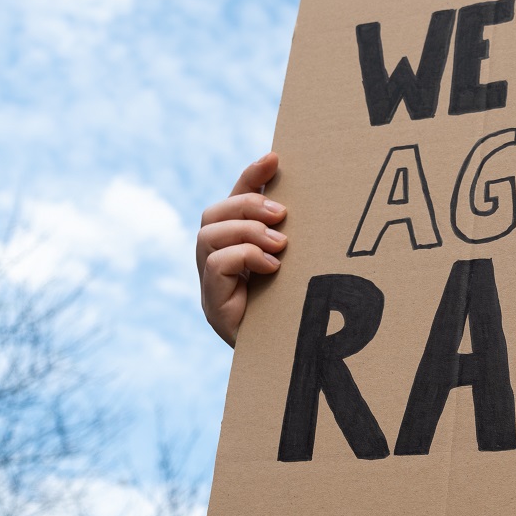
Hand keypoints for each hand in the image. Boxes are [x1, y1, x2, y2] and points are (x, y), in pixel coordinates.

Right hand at [196, 153, 287, 346]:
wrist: (290, 359)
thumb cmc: (298, 309)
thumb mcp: (297, 264)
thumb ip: (291, 236)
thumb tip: (306, 203)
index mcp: (236, 245)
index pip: (235, 200)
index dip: (251, 177)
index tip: (275, 157)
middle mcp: (216, 259)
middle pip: (214, 213)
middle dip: (247, 205)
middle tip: (283, 214)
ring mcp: (210, 282)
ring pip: (209, 234)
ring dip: (247, 231)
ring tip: (280, 245)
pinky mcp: (212, 304)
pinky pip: (215, 264)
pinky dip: (244, 257)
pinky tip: (272, 267)